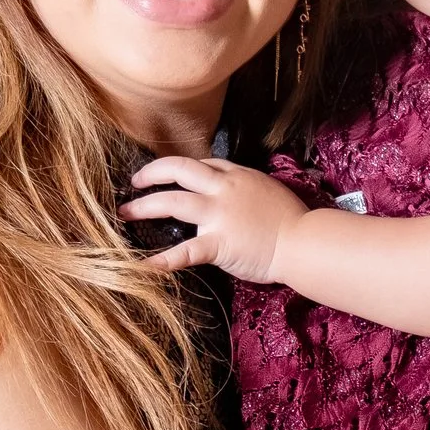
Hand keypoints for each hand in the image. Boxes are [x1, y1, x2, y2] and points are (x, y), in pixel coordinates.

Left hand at [124, 157, 308, 281]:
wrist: (303, 242)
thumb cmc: (292, 220)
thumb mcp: (268, 190)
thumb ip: (245, 188)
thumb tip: (231, 194)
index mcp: (237, 176)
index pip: (201, 163)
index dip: (178, 169)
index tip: (167, 176)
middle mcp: (223, 189)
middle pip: (178, 170)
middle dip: (151, 174)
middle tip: (134, 183)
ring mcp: (219, 215)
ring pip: (172, 201)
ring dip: (144, 206)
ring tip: (126, 213)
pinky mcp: (218, 243)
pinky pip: (184, 251)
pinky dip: (161, 260)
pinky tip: (142, 265)